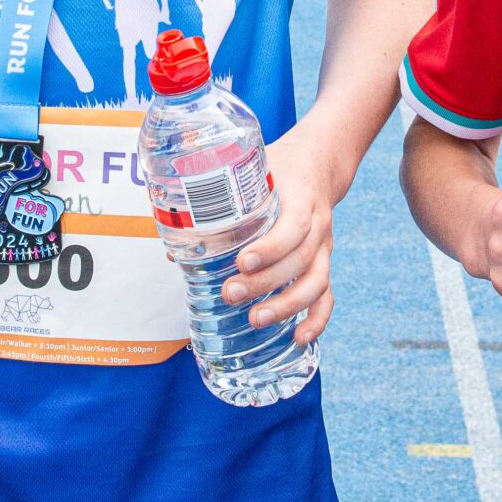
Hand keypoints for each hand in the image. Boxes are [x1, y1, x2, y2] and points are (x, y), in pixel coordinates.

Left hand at [224, 128, 337, 345]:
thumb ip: (217, 198)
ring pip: (316, 281)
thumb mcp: (251, 168)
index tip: (242, 261)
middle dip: (266, 281)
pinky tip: (299, 337)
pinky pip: (327, 295)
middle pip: (300, 259)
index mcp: (300, 198)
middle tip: (232, 294)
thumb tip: (174, 241)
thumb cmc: (278, 169)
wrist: (317, 163)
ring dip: (288, 304)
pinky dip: (317, 319)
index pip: (294, 225)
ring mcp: (323, 247)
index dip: (271, 247)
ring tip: (256, 318)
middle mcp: (316, 225)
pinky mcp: (323, 263)